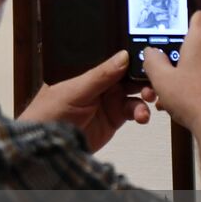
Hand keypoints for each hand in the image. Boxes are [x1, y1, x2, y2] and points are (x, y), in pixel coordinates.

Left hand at [19, 50, 153, 152]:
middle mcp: (100, 81)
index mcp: (88, 67)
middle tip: (153, 81)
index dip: (132, 56)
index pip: (114, 57)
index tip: (150, 57)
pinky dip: (141, 112)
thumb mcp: (74, 90)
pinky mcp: (115, 117)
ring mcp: (109, 99)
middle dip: (143, 76)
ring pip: (135, 91)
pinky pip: (134, 110)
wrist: (47, 146)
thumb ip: (100, 75)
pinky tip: (142, 116)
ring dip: (145, 94)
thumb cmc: (49, 112)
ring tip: (148, 98)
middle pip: (129, 73)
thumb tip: (124, 55)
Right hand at [142, 7, 200, 135]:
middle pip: (199, 40)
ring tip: (170, 87)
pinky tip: (180, 100)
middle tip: (166, 61)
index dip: (192, 12)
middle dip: (181, 50)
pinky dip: (195, 84)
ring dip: (186, 70)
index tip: (181, 18)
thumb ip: (152, 60)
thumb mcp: (161, 78)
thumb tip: (150, 54)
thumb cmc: (196, 99)